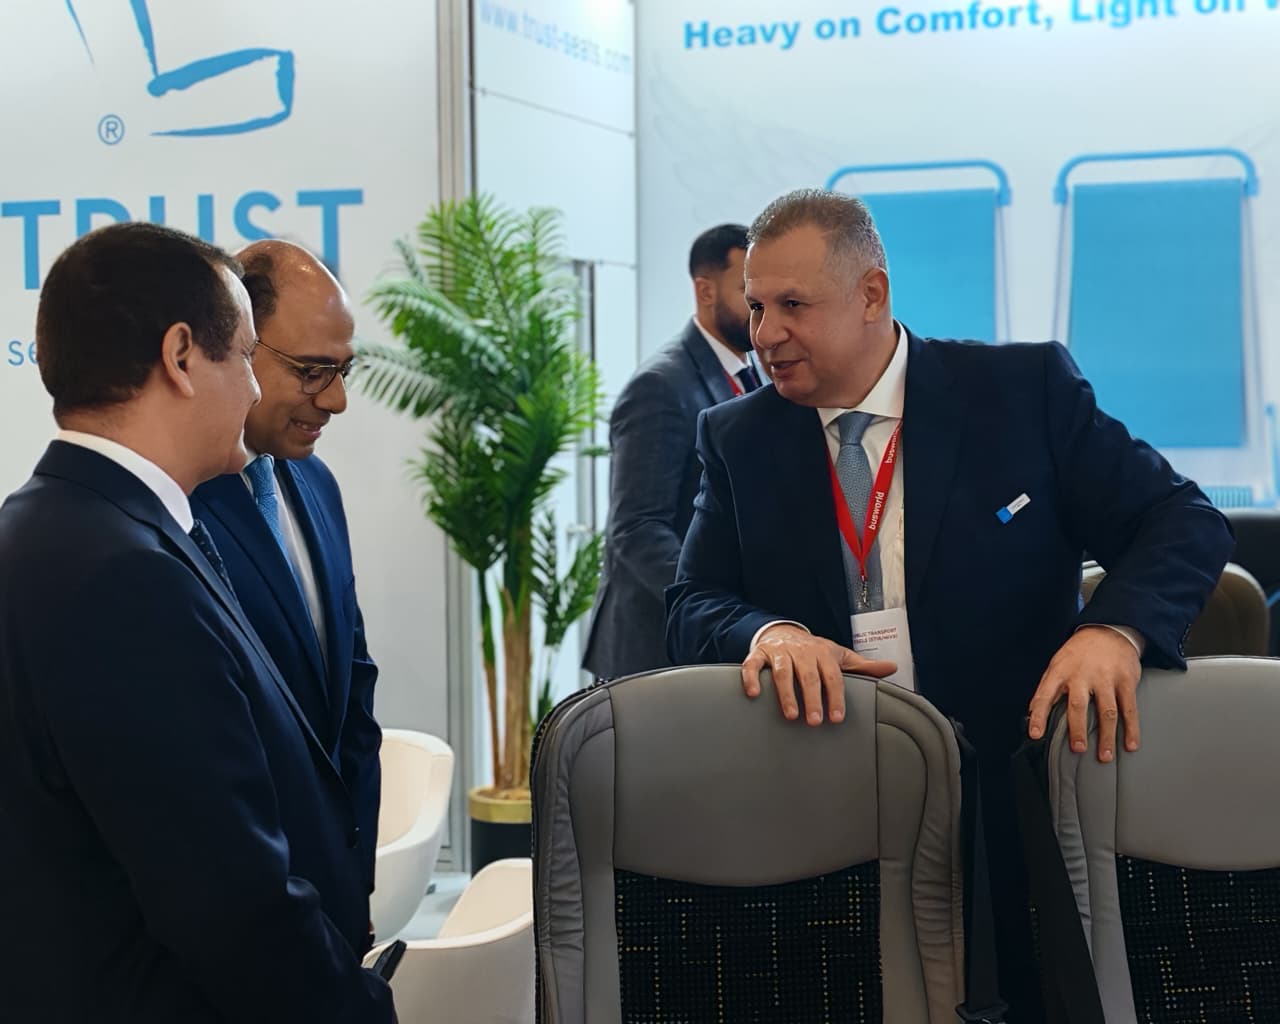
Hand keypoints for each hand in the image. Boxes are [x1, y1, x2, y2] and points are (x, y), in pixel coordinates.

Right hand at [742, 624, 896, 725]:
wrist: (783, 631)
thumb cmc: (813, 650)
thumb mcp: (838, 656)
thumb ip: (864, 666)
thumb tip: (892, 668)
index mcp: (823, 653)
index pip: (832, 676)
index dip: (835, 697)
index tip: (836, 718)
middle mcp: (801, 651)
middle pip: (808, 675)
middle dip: (812, 698)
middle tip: (815, 721)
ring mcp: (779, 652)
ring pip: (782, 671)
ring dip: (786, 693)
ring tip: (790, 715)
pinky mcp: (759, 654)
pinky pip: (752, 664)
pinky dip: (751, 678)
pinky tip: (753, 694)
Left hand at [1027, 625, 1141, 761]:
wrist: (1108, 631)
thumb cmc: (1079, 654)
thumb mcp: (1057, 664)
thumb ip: (1048, 689)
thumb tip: (1033, 714)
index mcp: (1060, 671)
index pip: (1044, 695)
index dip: (1039, 716)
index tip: (1035, 735)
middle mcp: (1082, 675)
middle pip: (1078, 706)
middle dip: (1077, 729)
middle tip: (1078, 749)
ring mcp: (1106, 678)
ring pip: (1107, 711)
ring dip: (1106, 736)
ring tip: (1104, 756)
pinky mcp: (1126, 681)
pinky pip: (1129, 708)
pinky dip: (1131, 728)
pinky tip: (1130, 744)